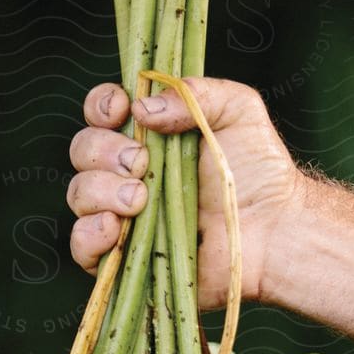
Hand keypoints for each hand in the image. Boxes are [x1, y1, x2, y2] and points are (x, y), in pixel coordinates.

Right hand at [66, 77, 302, 307]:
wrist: (274, 230)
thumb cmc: (260, 171)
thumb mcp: (237, 110)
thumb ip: (194, 93)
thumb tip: (141, 109)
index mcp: (148, 137)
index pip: (101, 114)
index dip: (101, 106)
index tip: (121, 110)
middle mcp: (129, 175)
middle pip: (83, 152)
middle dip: (104, 151)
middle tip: (142, 163)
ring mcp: (125, 218)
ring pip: (79, 196)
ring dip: (100, 191)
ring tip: (140, 199)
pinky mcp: (126, 260)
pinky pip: (82, 248)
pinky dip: (89, 235)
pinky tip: (116, 228)